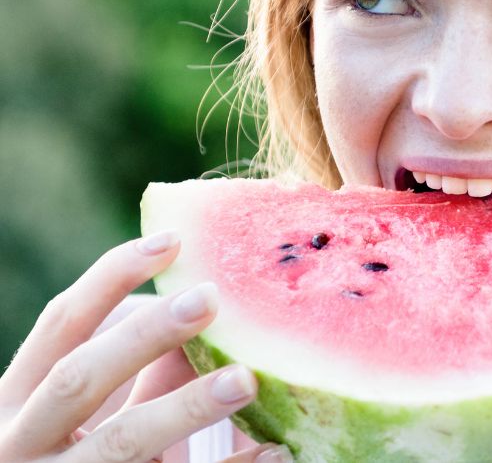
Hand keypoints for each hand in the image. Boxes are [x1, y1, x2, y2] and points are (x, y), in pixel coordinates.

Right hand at [0, 231, 289, 462]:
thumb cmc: (84, 455)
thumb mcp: (96, 412)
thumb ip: (143, 366)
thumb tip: (218, 310)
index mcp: (15, 400)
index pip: (61, 324)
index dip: (111, 277)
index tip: (173, 241)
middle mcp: (22, 442)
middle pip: (78, 378)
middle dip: (143, 336)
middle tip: (209, 298)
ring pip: (123, 441)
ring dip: (187, 407)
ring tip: (247, 379)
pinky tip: (275, 451)